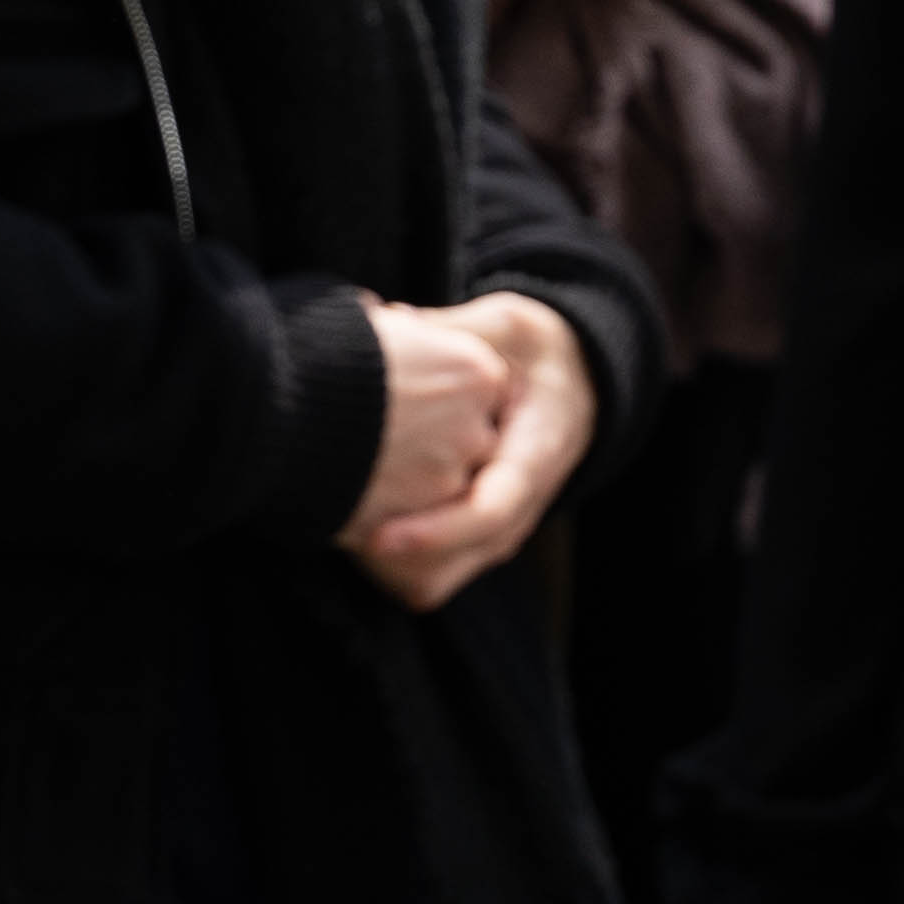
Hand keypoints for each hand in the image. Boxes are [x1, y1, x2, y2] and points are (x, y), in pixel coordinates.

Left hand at [347, 292, 596, 608]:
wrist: (575, 386)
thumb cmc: (534, 353)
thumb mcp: (508, 328)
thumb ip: (457, 333)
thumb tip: (394, 321)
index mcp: (536, 454)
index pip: (491, 511)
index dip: (435, 531)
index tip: (377, 536)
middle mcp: (520, 508)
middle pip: (451, 566)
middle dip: (387, 558)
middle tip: (328, 525)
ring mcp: (495, 533)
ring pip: (431, 582)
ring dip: (379, 566)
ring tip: (330, 523)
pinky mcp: (470, 542)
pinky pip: (423, 579)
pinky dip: (382, 565)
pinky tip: (348, 521)